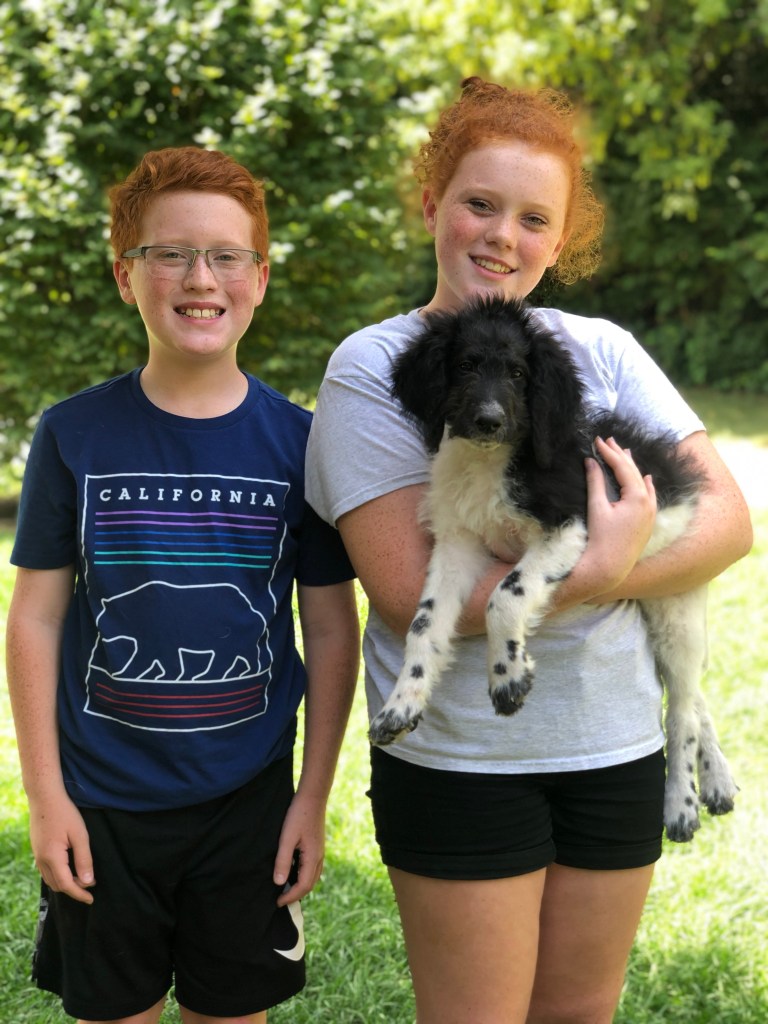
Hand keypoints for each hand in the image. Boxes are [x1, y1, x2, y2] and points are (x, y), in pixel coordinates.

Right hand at [29, 791, 94, 904]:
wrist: (44, 796)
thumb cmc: (64, 813)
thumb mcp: (80, 835)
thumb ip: (84, 859)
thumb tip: (87, 881)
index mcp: (52, 858)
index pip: (66, 885)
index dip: (79, 894)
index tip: (91, 899)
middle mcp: (41, 860)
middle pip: (57, 885)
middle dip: (73, 890)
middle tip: (90, 887)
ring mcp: (37, 855)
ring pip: (50, 879)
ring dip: (65, 883)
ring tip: (82, 879)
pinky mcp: (37, 850)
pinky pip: (46, 870)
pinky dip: (58, 875)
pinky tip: (69, 869)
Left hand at [273, 791, 325, 906]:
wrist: (312, 796)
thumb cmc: (299, 815)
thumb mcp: (287, 837)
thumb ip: (283, 860)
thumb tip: (279, 883)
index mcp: (313, 857)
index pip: (303, 886)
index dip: (290, 896)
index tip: (277, 902)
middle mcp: (319, 857)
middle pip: (310, 884)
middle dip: (296, 895)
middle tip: (281, 899)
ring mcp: (319, 851)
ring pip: (312, 876)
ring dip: (301, 886)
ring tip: (286, 889)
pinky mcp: (317, 845)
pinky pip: (312, 867)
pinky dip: (303, 875)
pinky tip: (293, 871)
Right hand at [580, 436, 657, 596]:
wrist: (610, 567)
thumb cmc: (601, 538)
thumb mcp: (597, 507)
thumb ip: (596, 482)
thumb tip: (591, 461)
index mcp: (637, 497)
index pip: (622, 467)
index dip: (609, 452)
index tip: (597, 441)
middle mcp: (648, 502)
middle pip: (634, 471)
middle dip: (620, 455)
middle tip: (608, 440)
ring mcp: (651, 512)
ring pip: (643, 482)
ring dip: (632, 467)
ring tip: (624, 451)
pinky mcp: (648, 521)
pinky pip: (650, 496)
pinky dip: (645, 484)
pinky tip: (646, 477)